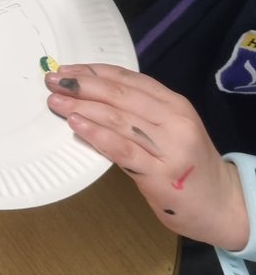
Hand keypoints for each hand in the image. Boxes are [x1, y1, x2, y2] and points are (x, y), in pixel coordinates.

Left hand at [45, 63, 248, 248]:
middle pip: (120, 95)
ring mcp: (169, 147)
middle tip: (52, 80)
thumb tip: (89, 95)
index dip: (95, 72)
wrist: (222, 205)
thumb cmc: (188, 164)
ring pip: (118, 118)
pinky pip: (122, 149)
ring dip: (82, 106)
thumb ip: (139, 112)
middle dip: (82, 85)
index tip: (67, 68)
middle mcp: (174, 120)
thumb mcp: (171, 128)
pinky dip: (97, 134)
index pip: (129, 79)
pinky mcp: (160, 175)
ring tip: (56, 101)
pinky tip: (76, 125)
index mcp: (175, 104)